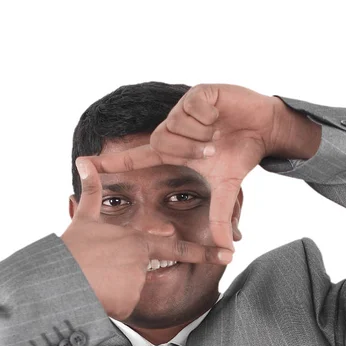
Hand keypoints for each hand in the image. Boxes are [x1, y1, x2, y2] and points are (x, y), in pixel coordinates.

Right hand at [61, 157, 232, 319]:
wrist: (57, 280)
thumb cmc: (71, 250)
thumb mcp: (84, 219)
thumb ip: (92, 192)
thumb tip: (85, 162)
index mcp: (137, 241)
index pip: (176, 247)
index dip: (203, 252)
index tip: (227, 255)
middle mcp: (142, 262)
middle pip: (146, 271)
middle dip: (130, 274)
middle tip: (107, 273)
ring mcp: (137, 283)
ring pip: (133, 289)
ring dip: (116, 288)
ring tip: (94, 281)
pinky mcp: (128, 304)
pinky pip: (124, 305)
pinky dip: (112, 303)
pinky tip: (96, 294)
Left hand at [80, 83, 280, 251]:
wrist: (264, 128)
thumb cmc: (239, 154)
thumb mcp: (226, 190)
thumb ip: (219, 219)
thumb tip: (227, 252)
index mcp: (172, 151)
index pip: (135, 159)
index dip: (110, 163)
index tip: (82, 163)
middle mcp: (171, 129)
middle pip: (162, 142)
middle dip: (191, 149)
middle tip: (213, 149)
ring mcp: (182, 110)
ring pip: (177, 126)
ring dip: (202, 135)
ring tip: (218, 133)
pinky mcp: (196, 93)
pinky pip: (192, 109)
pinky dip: (209, 118)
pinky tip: (220, 117)